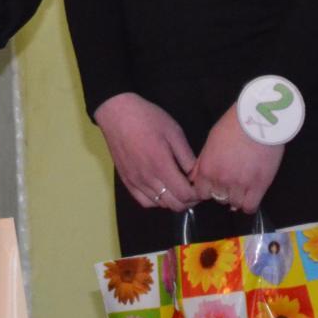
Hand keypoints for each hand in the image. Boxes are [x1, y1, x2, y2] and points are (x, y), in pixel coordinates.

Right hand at [94, 92, 199, 210]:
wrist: (117, 113)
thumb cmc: (147, 119)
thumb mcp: (174, 132)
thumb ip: (187, 157)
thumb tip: (197, 175)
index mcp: (162, 166)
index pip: (185, 195)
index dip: (198, 195)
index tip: (201, 186)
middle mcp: (148, 178)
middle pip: (174, 204)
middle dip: (189, 201)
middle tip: (193, 189)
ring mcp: (135, 181)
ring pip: (160, 204)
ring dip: (173, 201)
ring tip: (177, 188)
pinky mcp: (126, 180)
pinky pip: (144, 201)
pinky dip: (156, 201)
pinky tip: (160, 190)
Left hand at [191, 104, 284, 213]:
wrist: (256, 121)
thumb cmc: (231, 127)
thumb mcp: (210, 143)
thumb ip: (202, 163)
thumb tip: (195, 179)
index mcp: (207, 169)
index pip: (201, 193)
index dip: (207, 191)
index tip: (213, 187)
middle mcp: (220, 180)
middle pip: (218, 199)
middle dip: (223, 193)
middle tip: (230, 184)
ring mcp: (240, 184)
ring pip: (234, 204)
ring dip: (237, 198)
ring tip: (242, 188)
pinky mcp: (259, 186)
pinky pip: (250, 206)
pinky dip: (249, 204)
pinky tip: (251, 196)